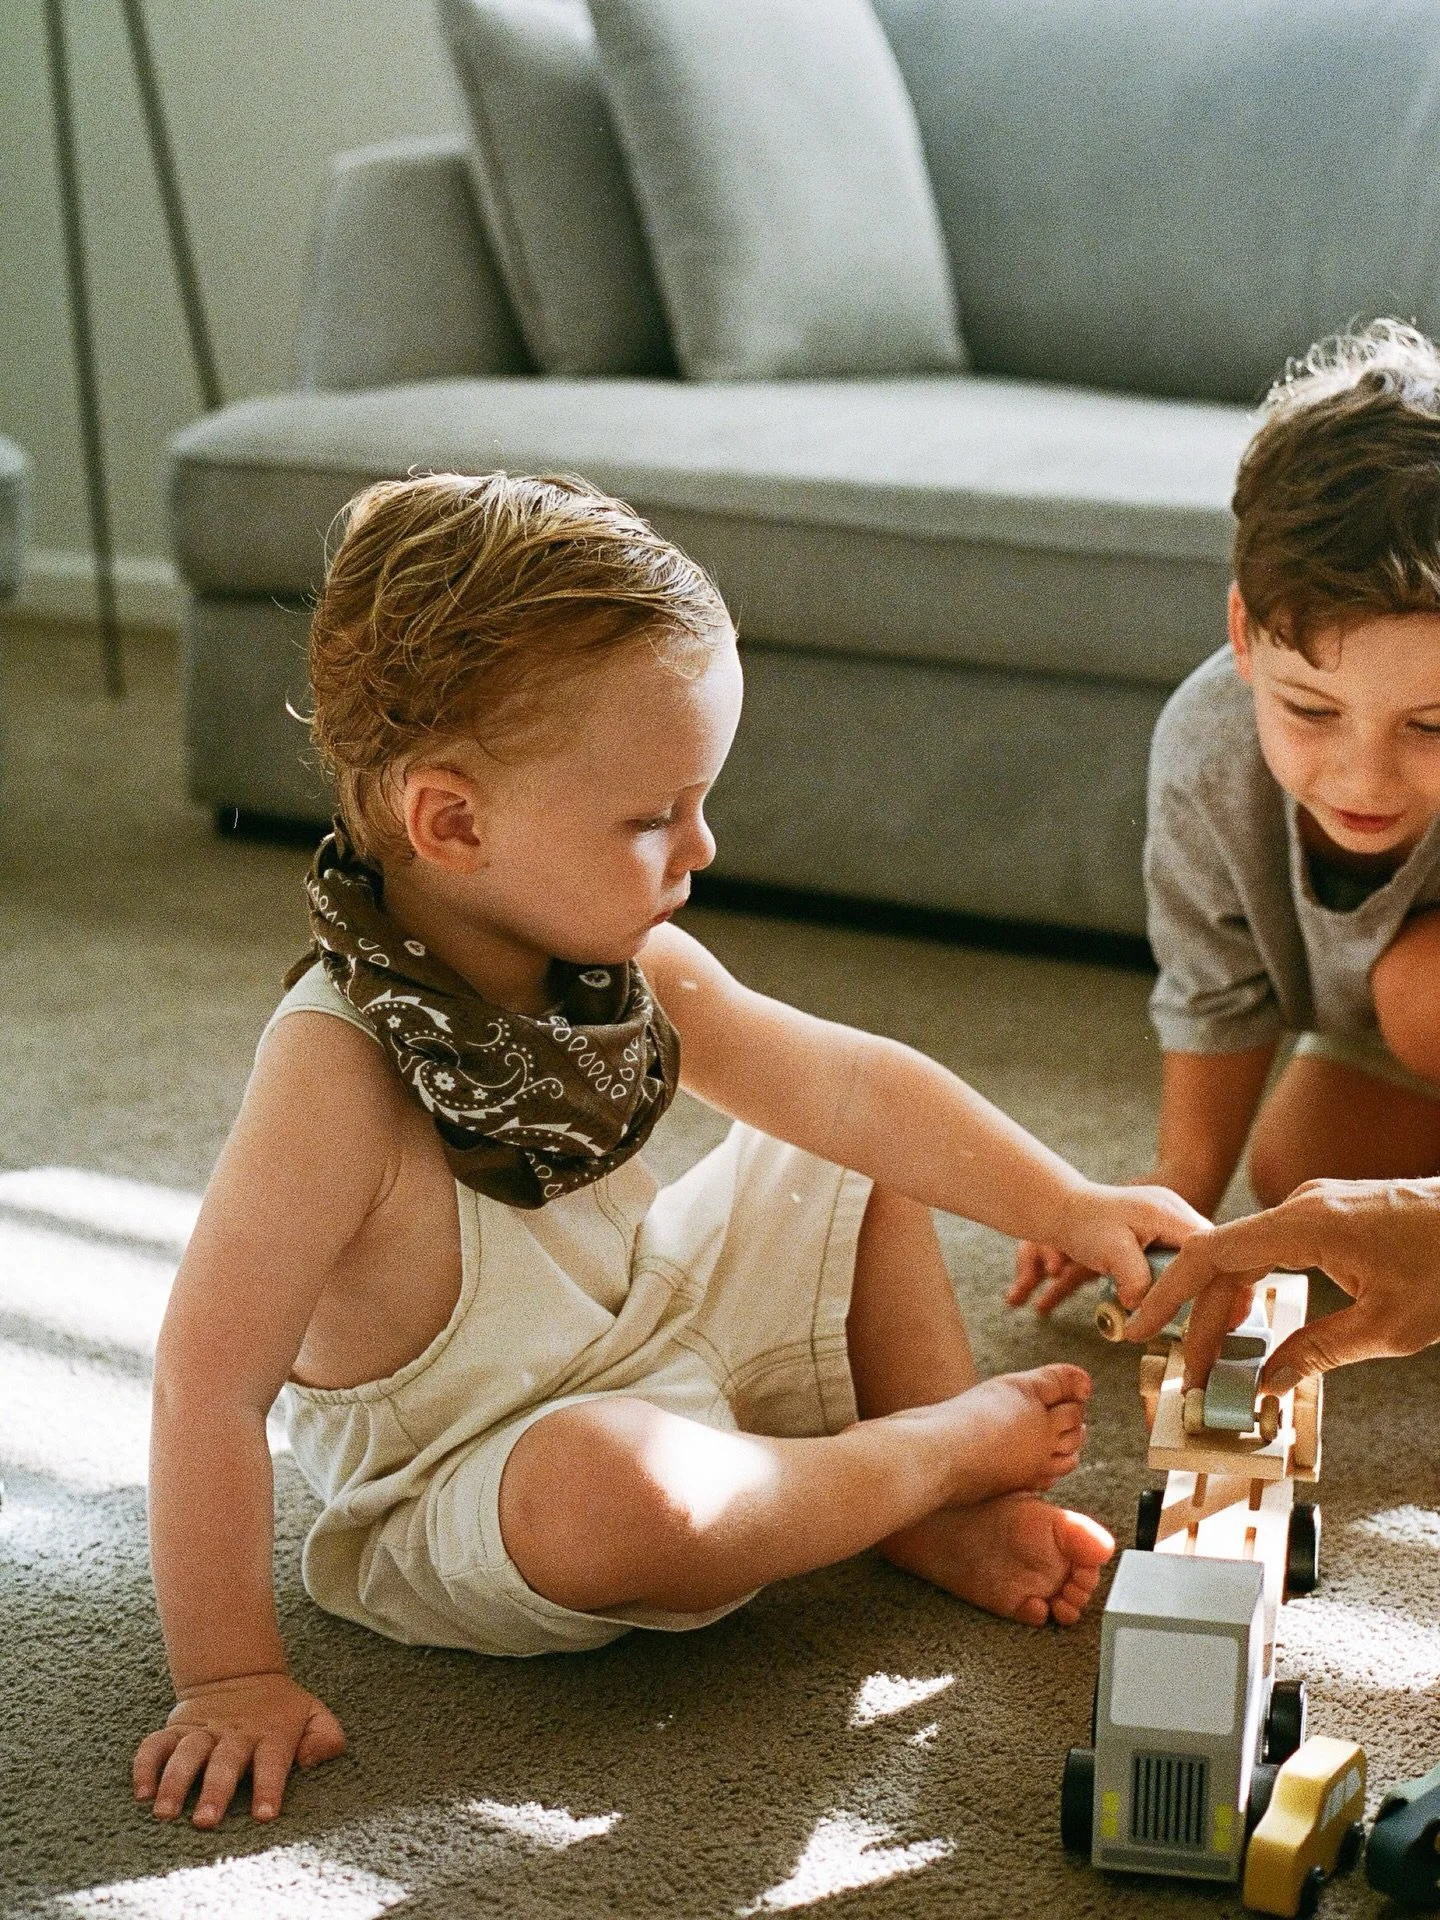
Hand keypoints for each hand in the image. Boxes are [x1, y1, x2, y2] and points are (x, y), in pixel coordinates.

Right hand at [133, 1670, 345, 1826]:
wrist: (241, 1674)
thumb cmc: (281, 1710)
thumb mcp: (313, 1715)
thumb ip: (326, 1737)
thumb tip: (314, 1760)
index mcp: (271, 1734)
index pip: (272, 1763)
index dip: (270, 1787)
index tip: (265, 1816)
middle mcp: (234, 1734)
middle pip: (224, 1762)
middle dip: (215, 1791)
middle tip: (206, 1822)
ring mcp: (203, 1731)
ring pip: (186, 1754)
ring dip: (175, 1782)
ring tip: (166, 1813)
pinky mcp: (176, 1729)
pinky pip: (155, 1745)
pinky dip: (145, 1766)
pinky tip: (142, 1792)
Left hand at [1011, 1181, 1209, 1314]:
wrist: (1066, 1210)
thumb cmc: (1083, 1225)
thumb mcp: (1108, 1250)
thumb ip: (1133, 1277)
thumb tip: (1148, 1306)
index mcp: (1169, 1213)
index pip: (1210, 1248)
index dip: (1220, 1281)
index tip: (1227, 1313)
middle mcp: (1177, 1213)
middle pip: (1211, 1256)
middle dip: (1214, 1289)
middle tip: (1223, 1323)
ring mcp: (1173, 1222)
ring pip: (1200, 1261)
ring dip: (1198, 1288)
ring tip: (1203, 1320)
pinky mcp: (1165, 1233)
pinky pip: (1184, 1261)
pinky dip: (1183, 1283)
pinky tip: (1181, 1306)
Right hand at [1123, 1176, 1439, 1387]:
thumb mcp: (1388, 1327)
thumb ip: (1319, 1352)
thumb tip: (1265, 1381)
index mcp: (1306, 1224)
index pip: (1212, 1254)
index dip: (1171, 1294)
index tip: (1142, 1327)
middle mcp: (1302, 1205)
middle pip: (1225, 1259)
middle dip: (1200, 1316)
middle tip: (1189, 1369)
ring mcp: (1316, 1205)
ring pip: (1249, 1253)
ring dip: (1226, 1302)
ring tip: (1214, 1350)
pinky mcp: (1332, 1212)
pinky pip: (1274, 1246)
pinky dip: (1255, 1283)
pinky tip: (1253, 1316)